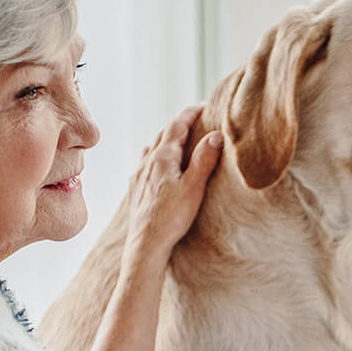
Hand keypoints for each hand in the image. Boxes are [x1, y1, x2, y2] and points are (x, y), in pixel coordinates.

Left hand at [120, 104, 222, 289]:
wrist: (147, 244)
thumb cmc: (171, 218)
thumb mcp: (193, 187)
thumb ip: (204, 160)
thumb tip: (215, 135)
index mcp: (162, 157)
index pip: (177, 126)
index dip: (190, 113)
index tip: (203, 106)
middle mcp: (147, 162)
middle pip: (164, 135)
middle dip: (180, 125)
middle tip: (196, 121)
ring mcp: (139, 175)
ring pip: (152, 149)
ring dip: (167, 141)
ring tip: (179, 142)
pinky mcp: (136, 189)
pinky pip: (145, 164)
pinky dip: (156, 157)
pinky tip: (158, 167)